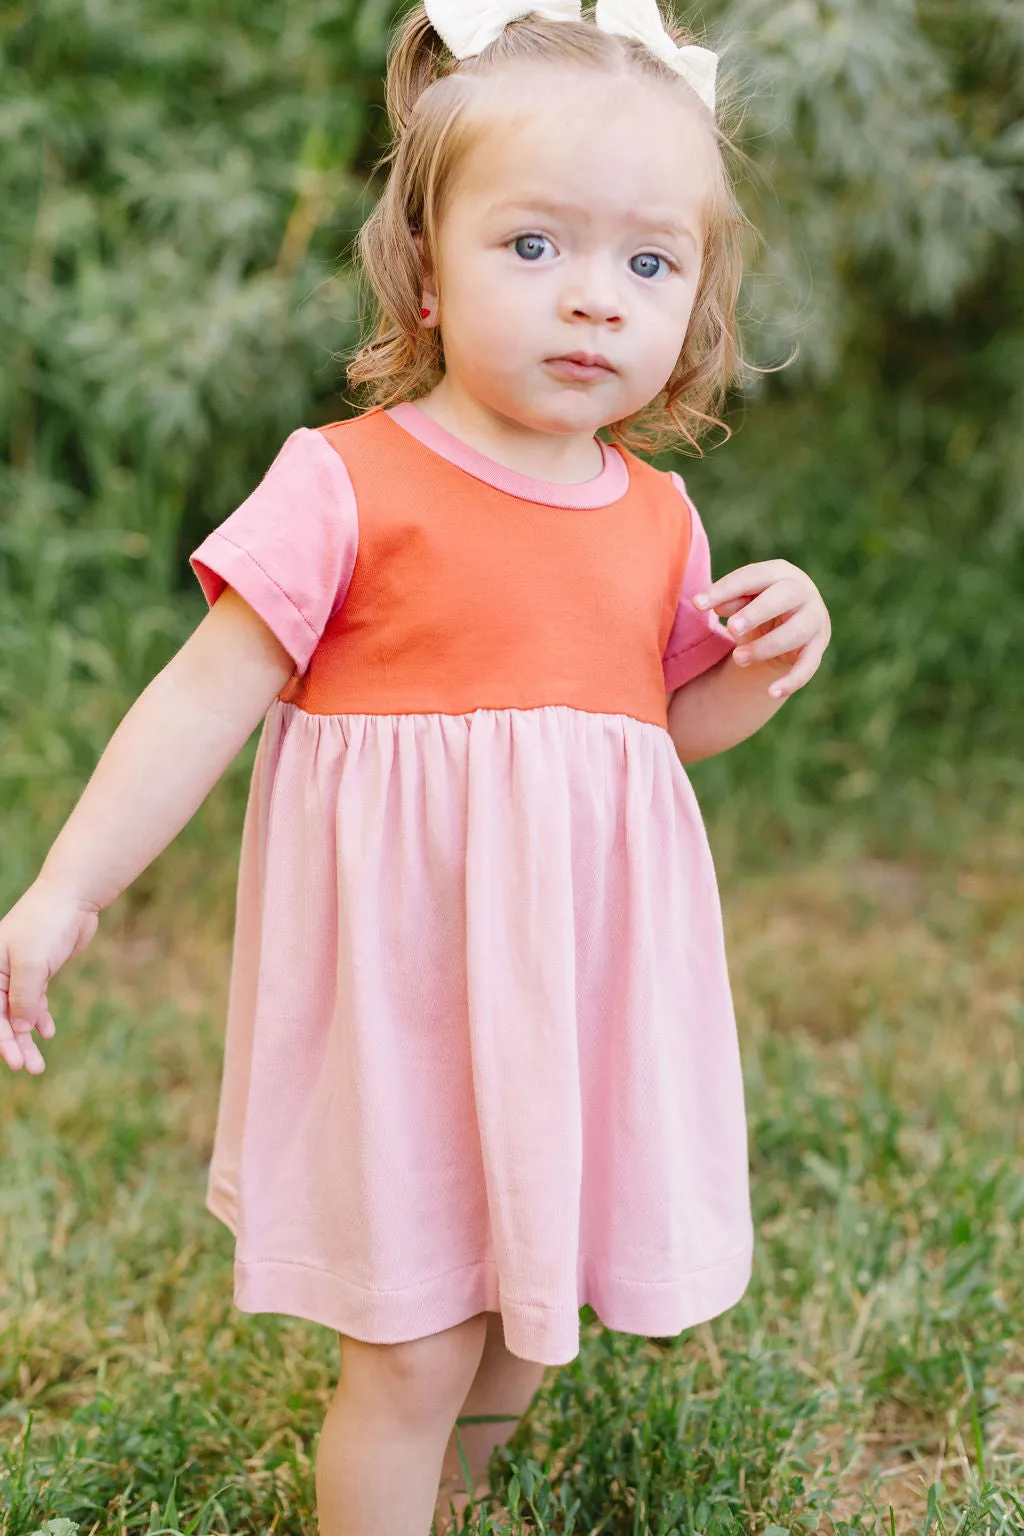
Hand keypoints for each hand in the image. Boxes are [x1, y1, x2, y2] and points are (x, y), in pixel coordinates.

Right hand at [0, 880, 99, 1073]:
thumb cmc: (45, 924)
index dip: (2, 1041)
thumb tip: (17, 1030)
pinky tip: (47, 1032)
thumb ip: (22, 998)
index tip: (15, 1063)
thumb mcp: (31, 963)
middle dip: (15, 1045)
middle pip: (3, 1018)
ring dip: (28, 1037)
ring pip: (19, 1013)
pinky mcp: (39, 971)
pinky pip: (35, 1001)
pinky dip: (40, 1017)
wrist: (72, 898)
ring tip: (39, 1063)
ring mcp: (19, 973)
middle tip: (32, 1068)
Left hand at [693, 559, 830, 699]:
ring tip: (737, 659)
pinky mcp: (817, 647)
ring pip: (794, 634)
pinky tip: (771, 693)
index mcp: (780, 573)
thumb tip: (716, 605)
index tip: (697, 604)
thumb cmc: (757, 608)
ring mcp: (815, 620)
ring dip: (765, 647)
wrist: (786, 627)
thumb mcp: (742, 602)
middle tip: (731, 628)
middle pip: (783, 598)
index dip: (724, 589)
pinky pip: (808, 666)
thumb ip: (730, 600)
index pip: (752, 577)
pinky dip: (791, 681)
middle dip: (756, 613)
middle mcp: (803, 592)